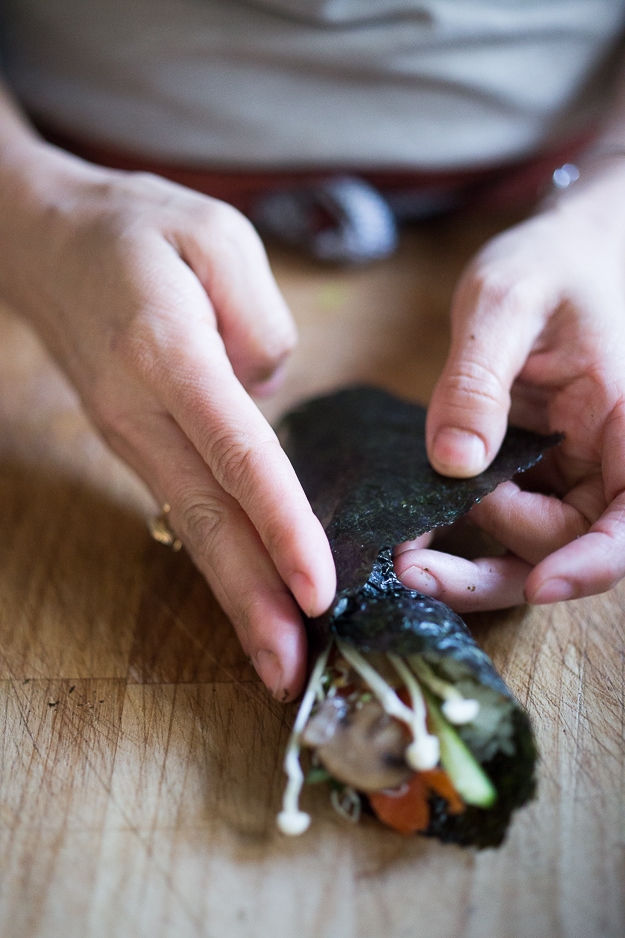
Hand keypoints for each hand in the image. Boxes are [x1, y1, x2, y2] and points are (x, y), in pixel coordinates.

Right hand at [0, 143, 335, 698]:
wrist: (46, 242)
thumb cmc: (138, 228)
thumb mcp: (217, 236)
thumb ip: (262, 322)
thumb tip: (272, 399)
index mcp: (168, 355)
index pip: (237, 454)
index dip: (279, 524)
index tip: (317, 588)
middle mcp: (141, 411)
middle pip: (207, 517)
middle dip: (252, 599)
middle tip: (291, 672)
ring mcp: (129, 435)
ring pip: (191, 527)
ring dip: (234, 596)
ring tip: (275, 661)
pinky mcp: (133, 443)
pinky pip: (183, 509)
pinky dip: (219, 559)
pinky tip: (248, 596)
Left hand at [395, 161, 624, 609]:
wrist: (555, 252)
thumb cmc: (548, 262)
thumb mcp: (505, 301)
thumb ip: (478, 380)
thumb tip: (453, 461)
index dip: (594, 563)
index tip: (541, 586)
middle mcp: (607, 458)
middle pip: (567, 545)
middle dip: (495, 566)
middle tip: (412, 565)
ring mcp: (568, 468)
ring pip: (532, 545)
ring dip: (470, 561)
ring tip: (404, 556)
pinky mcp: (533, 468)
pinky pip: (503, 518)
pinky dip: (460, 531)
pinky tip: (413, 531)